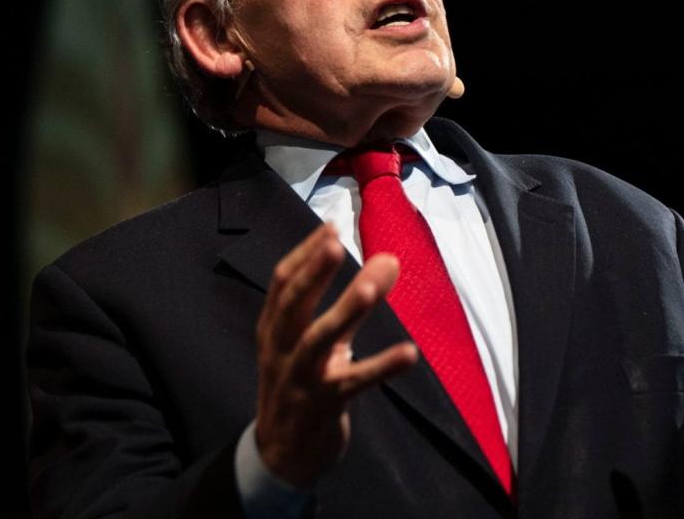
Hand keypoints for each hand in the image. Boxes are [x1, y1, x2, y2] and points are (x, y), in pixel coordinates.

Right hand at [254, 222, 418, 485]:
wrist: (281, 457)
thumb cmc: (302, 386)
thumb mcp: (323, 343)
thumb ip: (353, 303)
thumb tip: (389, 259)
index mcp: (274, 330)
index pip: (282, 284)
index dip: (304, 254)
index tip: (330, 227)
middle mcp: (281, 350)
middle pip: (292, 305)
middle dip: (313, 273)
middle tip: (336, 243)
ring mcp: (298, 379)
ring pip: (318, 340)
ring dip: (345, 311)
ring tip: (373, 286)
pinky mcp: (322, 407)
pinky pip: (353, 383)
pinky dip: (381, 367)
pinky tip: (409, 354)